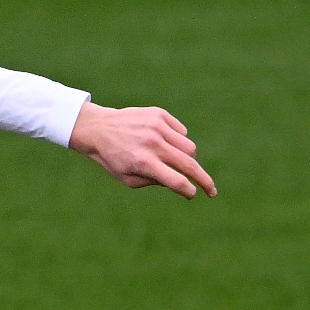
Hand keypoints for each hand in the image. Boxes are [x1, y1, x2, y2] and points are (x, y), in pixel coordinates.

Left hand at [70, 103, 214, 197]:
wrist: (97, 128)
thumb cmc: (112, 158)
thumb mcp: (128, 178)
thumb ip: (155, 182)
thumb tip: (182, 182)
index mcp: (144, 163)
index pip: (176, 181)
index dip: (189, 190)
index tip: (194, 194)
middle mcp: (153, 144)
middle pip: (190, 164)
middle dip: (204, 180)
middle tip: (211, 190)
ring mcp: (157, 127)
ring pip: (189, 148)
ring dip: (187, 158)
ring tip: (172, 160)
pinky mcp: (159, 114)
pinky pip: (181, 131)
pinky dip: (178, 140)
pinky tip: (162, 141)